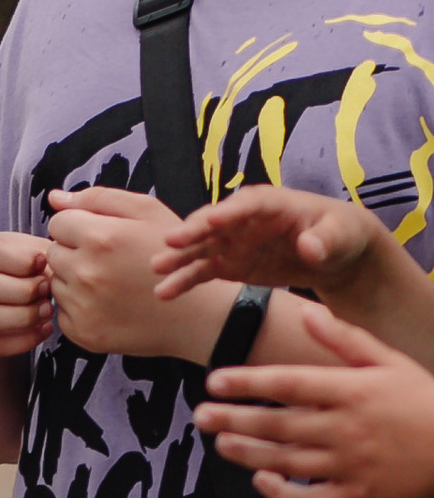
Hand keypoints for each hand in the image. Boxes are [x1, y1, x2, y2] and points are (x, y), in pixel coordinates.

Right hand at [0, 225, 53, 360]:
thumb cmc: (8, 263)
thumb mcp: (20, 247)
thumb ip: (37, 253)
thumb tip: (56, 270)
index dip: (19, 260)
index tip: (43, 262)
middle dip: (22, 290)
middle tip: (46, 289)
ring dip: (21, 317)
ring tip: (47, 310)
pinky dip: (21, 341)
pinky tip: (44, 329)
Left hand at [47, 184, 204, 356]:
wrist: (198, 314)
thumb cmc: (175, 257)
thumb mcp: (148, 212)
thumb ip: (97, 199)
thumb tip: (55, 198)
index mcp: (99, 237)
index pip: (57, 223)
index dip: (78, 226)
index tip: (101, 237)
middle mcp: (85, 272)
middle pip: (52, 252)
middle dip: (74, 252)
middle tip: (108, 261)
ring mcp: (82, 305)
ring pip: (55, 282)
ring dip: (73, 280)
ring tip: (110, 283)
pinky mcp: (82, 332)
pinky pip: (62, 311)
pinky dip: (78, 307)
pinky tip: (107, 304)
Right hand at [154, 184, 388, 302]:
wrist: (336, 254)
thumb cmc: (340, 234)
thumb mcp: (339, 234)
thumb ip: (324, 240)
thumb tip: (310, 247)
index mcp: (270, 203)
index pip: (246, 206)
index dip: (228, 213)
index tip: (210, 222)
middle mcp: (243, 220)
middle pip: (213, 223)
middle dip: (192, 232)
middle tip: (170, 241)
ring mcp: (232, 242)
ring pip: (199, 248)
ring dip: (178, 258)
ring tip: (157, 270)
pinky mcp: (229, 264)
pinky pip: (201, 272)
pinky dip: (183, 282)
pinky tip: (165, 294)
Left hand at [195, 303, 433, 497]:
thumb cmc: (422, 399)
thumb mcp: (389, 360)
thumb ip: (345, 339)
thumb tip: (309, 312)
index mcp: (352, 391)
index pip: (290, 384)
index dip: (249, 382)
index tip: (215, 380)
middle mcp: (346, 428)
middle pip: (279, 423)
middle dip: (234, 418)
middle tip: (200, 414)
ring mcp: (350, 465)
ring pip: (286, 461)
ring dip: (247, 452)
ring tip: (219, 441)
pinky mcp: (356, 495)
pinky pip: (310, 497)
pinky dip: (281, 492)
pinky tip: (260, 479)